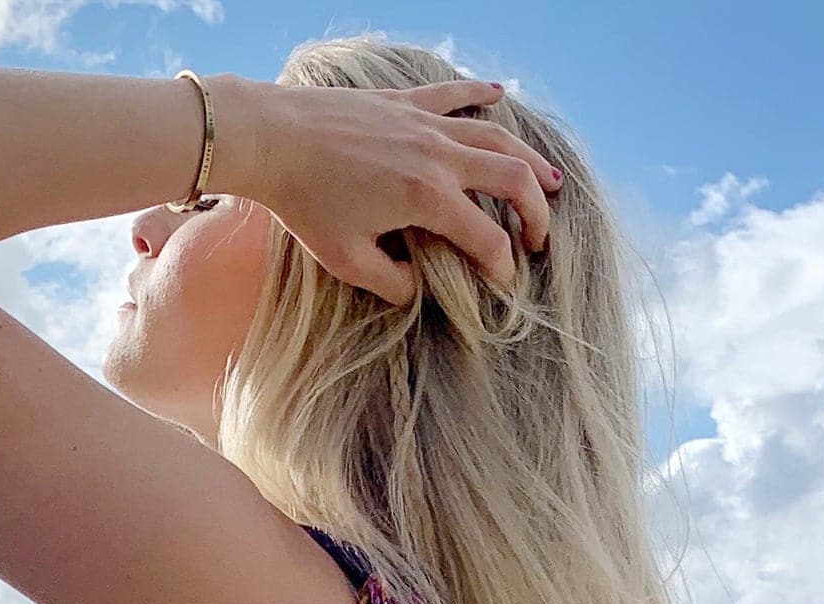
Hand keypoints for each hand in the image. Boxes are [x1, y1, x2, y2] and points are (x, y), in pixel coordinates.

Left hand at [220, 72, 560, 305]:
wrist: (274, 139)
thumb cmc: (306, 205)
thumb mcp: (346, 261)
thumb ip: (390, 282)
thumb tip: (417, 289)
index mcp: (427, 199)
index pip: (486, 238)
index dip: (502, 265)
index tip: (504, 282)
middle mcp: (438, 156)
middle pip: (512, 179)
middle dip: (535, 212)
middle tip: (541, 237)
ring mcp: (424, 122)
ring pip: (496, 137)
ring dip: (528, 159)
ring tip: (550, 180)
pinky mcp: (405, 101)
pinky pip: (455, 94)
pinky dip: (481, 94)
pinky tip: (499, 96)